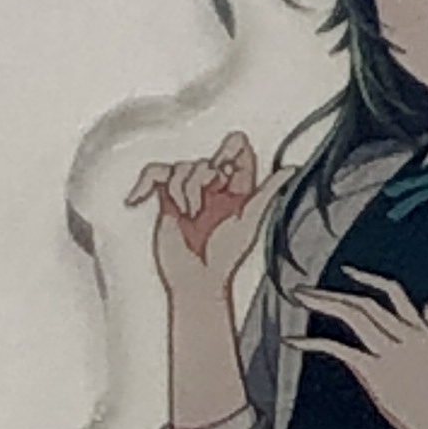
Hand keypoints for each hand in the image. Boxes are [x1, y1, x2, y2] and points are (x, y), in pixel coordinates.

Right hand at [130, 133, 284, 301]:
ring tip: (188, 217)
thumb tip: (291, 169)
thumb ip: (268, 191)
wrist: (197, 277)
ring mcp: (190, 191)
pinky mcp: (166, 198)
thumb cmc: (225, 255)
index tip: (224, 169)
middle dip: (202, 181)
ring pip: (182, 167)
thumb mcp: (250, 219)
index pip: (238, 151)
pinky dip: (143, 184)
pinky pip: (153, 173)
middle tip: (202, 208)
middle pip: (206, 160)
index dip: (230, 150)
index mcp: (238, 189)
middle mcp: (215, 187)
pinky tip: (136, 200)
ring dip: (183, 192)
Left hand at [289, 274, 427, 428]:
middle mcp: (403, 335)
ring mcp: (389, 352)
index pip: (392, 291)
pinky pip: (339, 349)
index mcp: (418, 329)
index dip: (368, 278)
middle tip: (304, 290)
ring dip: (322, 303)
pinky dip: (313, 342)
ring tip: (299, 299)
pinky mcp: (375, 372)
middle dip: (331, 293)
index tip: (346, 271)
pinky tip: (294, 340)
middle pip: (363, 302)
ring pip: (352, 316)